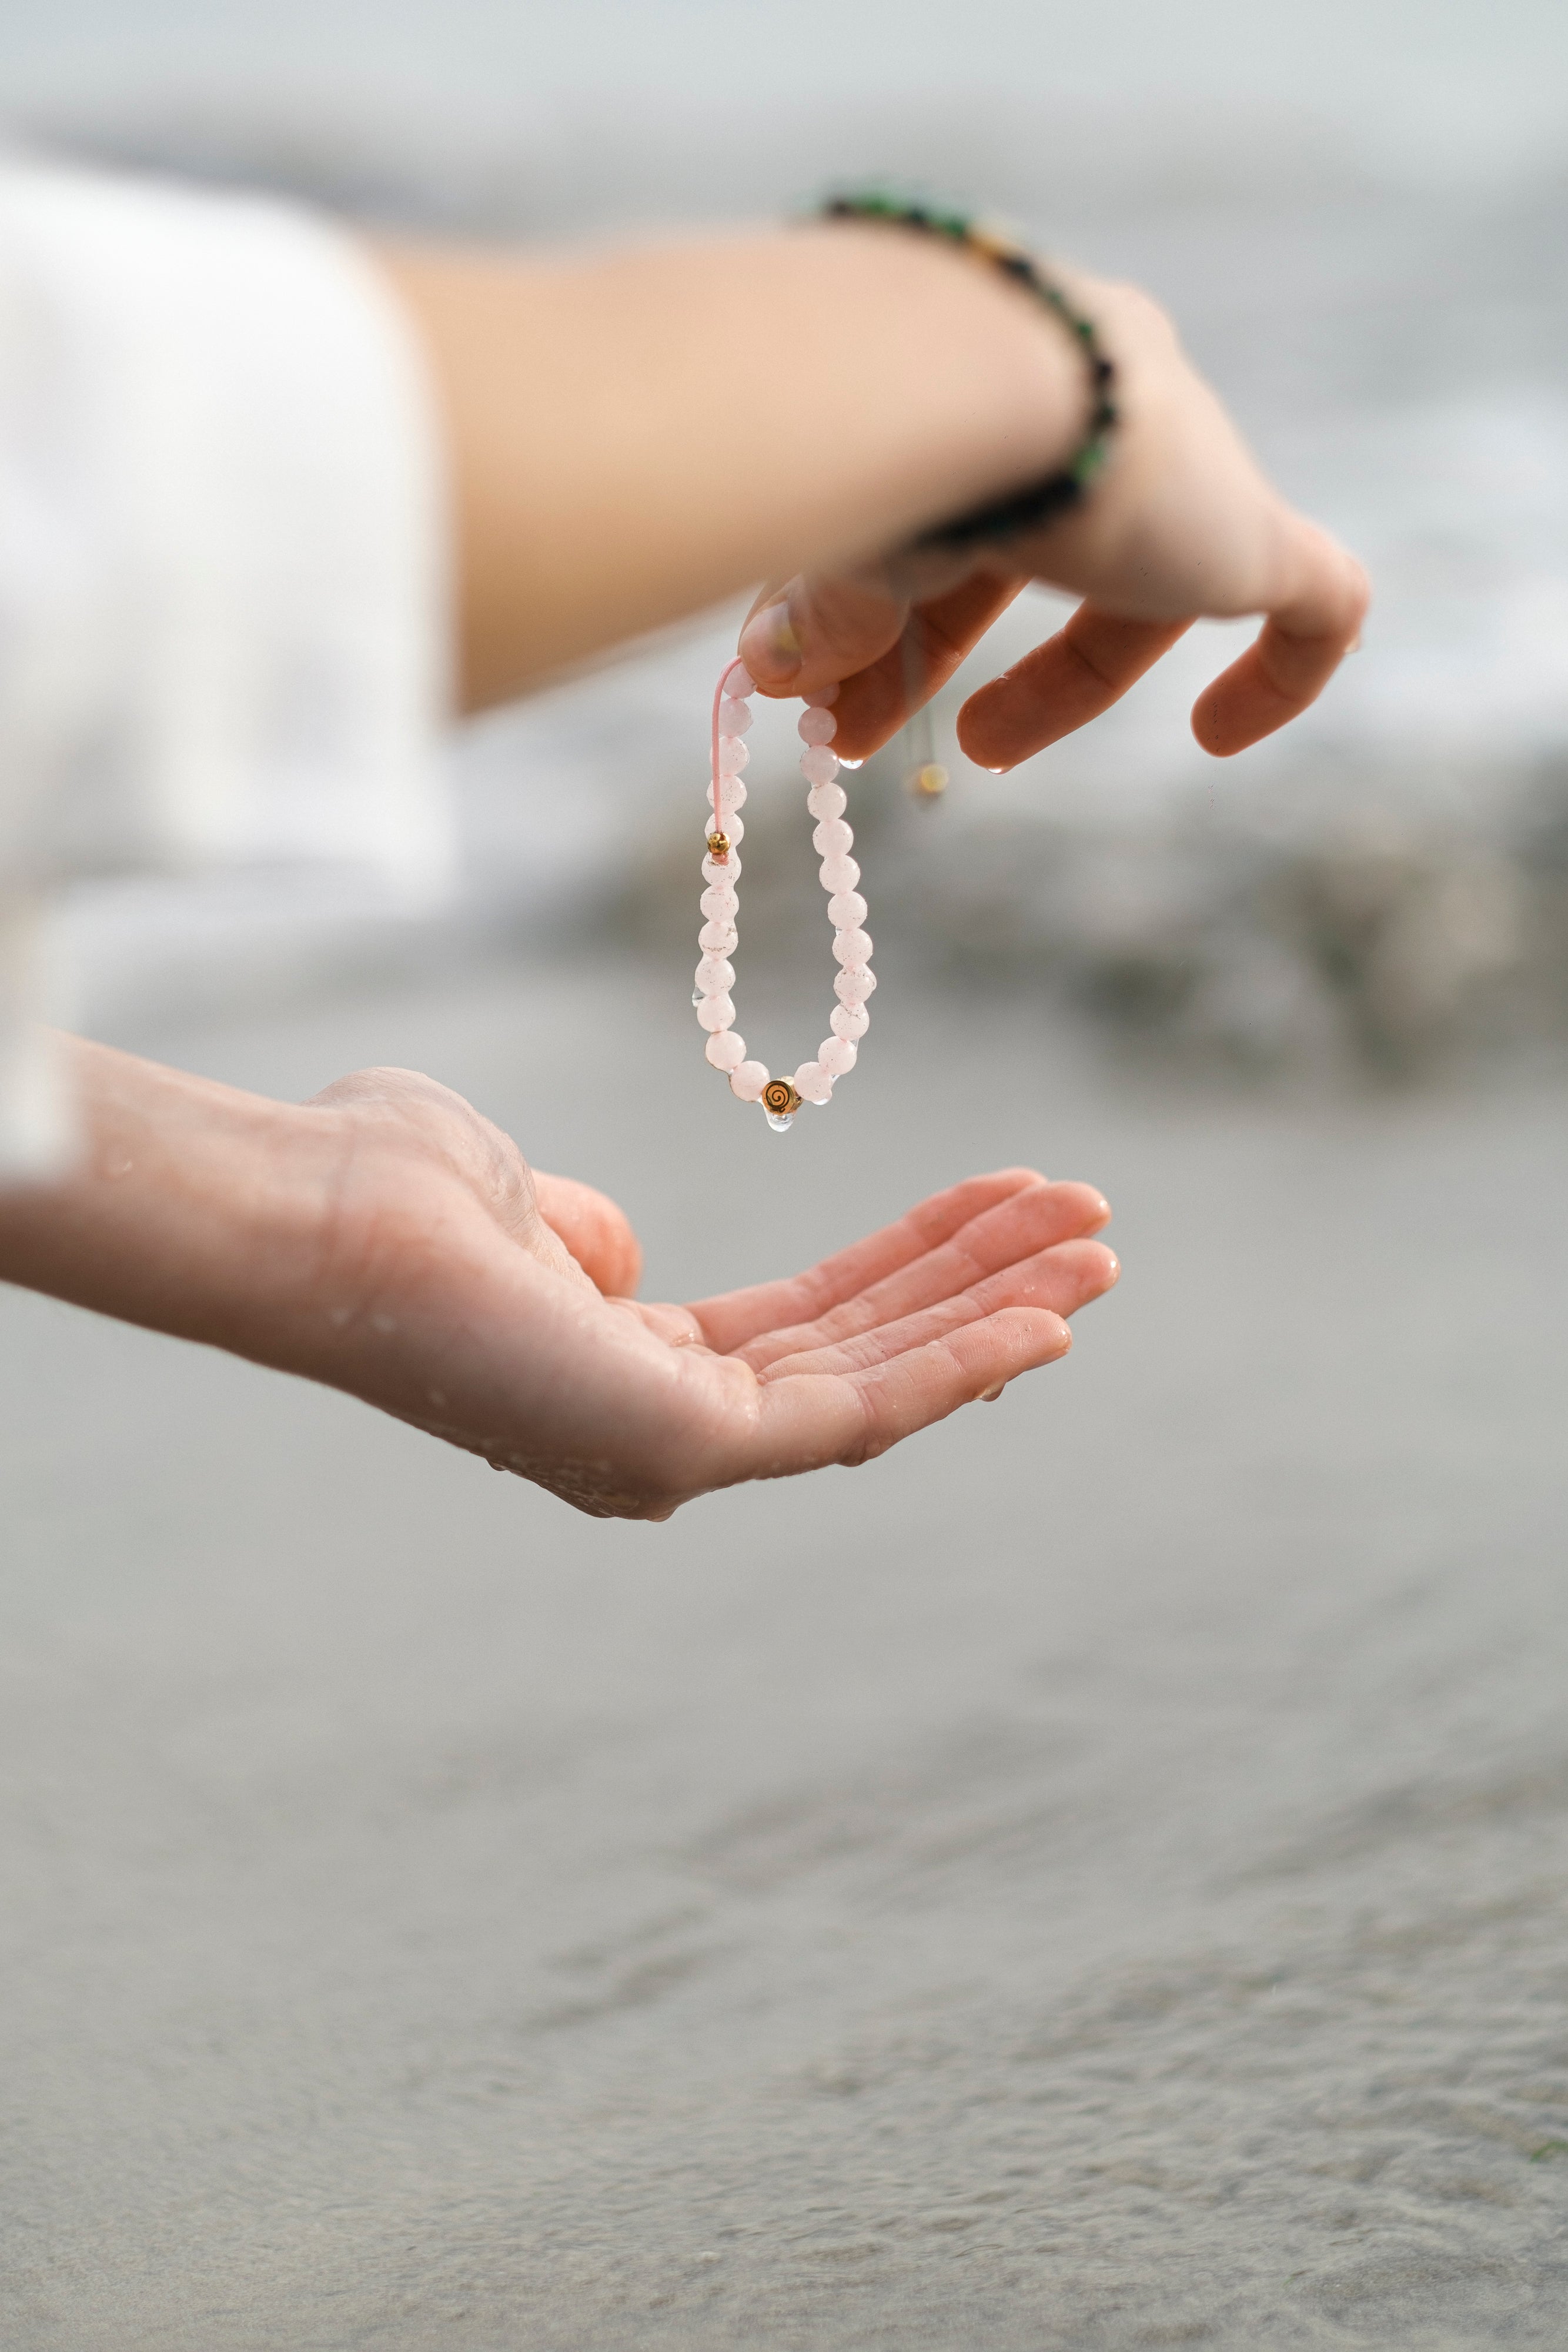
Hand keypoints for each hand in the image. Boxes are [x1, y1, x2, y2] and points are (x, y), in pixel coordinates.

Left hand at [2, 1049, 1116, 1523]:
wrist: (315, 1215)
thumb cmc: (387, 1188)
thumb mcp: (517, 1198)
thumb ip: (587, 1233)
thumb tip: (623, 1258)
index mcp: (625, 1373)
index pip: (805, 1329)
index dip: (913, 1268)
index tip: (1003, 1205)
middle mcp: (660, 1432)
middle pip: (862, 1354)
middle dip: (981, 1288)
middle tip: (1091, 1227)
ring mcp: (675, 1452)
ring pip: (878, 1382)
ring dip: (996, 1313)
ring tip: (1102, 1247)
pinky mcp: (686, 1448)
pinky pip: (855, 1411)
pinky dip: (957, 1363)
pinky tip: (1045, 1316)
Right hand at [738, 273, 1369, 768]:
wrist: (936, 384)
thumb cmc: (858, 444)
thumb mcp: (830, 538)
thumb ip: (820, 604)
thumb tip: (775, 672)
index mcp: (1004, 368)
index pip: (965, 497)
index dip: (893, 598)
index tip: (825, 678)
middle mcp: (1104, 394)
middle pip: (1036, 551)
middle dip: (941, 647)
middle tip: (862, 736)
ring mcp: (1187, 461)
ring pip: (1138, 592)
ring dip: (1052, 686)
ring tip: (974, 753)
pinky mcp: (1250, 532)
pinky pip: (1314, 603)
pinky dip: (1277, 677)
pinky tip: (1215, 742)